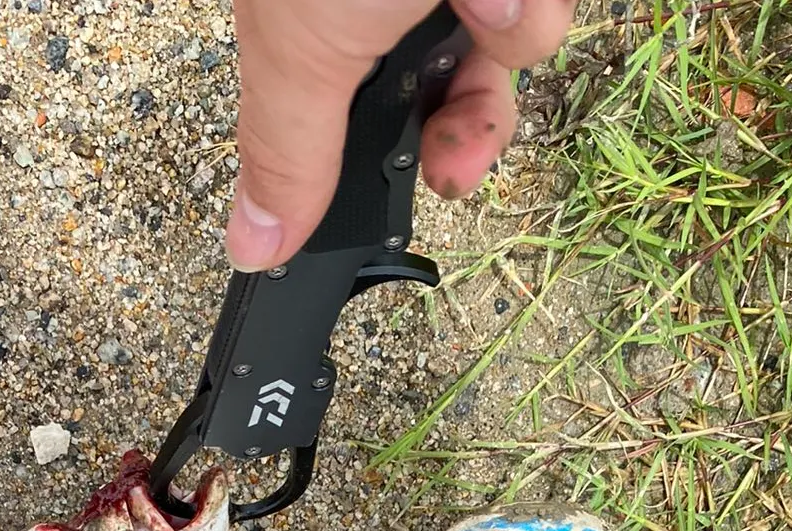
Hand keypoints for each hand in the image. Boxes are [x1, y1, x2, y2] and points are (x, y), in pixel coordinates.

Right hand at [226, 0, 575, 270]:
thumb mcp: (301, 48)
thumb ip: (284, 149)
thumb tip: (249, 246)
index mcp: (318, 30)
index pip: (356, 129)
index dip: (389, 170)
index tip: (409, 196)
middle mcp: (382, 10)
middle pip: (443, 106)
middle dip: (465, 135)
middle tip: (463, 150)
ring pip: (505, 60)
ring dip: (506, 46)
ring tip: (490, 6)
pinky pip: (542, 17)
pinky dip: (532, 8)